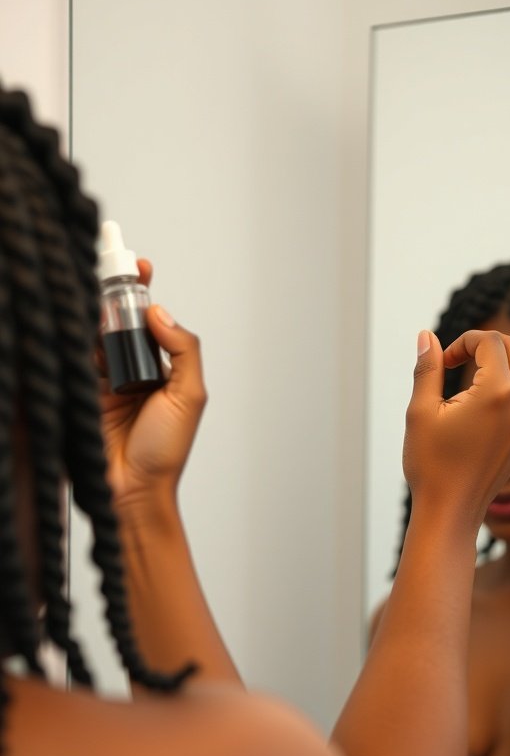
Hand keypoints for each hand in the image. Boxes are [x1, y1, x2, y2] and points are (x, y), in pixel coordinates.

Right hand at [99, 259, 206, 508]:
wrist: (131, 491)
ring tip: (91, 294)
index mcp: (163, 367)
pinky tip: (74, 321)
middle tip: (107, 272)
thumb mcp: (189, 397)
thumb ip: (183, 351)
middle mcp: (133, 368)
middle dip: (113, 295)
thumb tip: (160, 312)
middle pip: (119, 320)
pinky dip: (74, 339)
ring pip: (95, 334)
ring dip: (93, 314)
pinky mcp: (81, 390)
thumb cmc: (165, 451)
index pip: (152, 320)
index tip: (138, 264)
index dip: (144, 291)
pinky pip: (76, 357)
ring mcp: (104, 379)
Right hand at [402, 329, 509, 527]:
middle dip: (484, 344)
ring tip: (476, 374)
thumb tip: (426, 337)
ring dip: (505, 358)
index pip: (489, 341)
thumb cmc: (431, 464)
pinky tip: (492, 394)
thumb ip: (428, 368)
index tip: (444, 362)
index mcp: (498, 392)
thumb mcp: (420, 411)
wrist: (451, 510)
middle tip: (457, 362)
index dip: (463, 342)